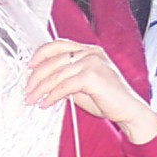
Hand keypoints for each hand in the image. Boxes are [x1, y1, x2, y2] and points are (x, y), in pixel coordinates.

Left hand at [25, 40, 156, 143]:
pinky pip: (64, 86)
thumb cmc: (108, 100)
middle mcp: (91, 53)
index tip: (29, 66)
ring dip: (40, 89)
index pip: (59, 45)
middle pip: (54, 60)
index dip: (41, 54)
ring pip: (57, 74)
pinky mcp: (93, 76)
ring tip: (32, 100)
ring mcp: (92, 62)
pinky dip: (51, 96)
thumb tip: (43, 81)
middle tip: (27, 90)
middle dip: (36, 77)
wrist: (130, 111)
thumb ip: (66, 78)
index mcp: (89, 50)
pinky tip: (45, 104)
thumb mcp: (83, 85)